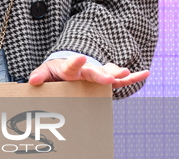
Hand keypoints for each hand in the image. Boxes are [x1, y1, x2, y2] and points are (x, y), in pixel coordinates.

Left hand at [29, 54, 149, 88]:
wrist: (66, 70)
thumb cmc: (55, 73)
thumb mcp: (44, 72)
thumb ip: (39, 75)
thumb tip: (33, 81)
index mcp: (69, 68)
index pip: (71, 65)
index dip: (75, 62)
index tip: (80, 58)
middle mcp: (85, 69)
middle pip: (94, 71)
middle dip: (101, 74)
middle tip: (108, 77)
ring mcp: (96, 74)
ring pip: (109, 74)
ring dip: (117, 75)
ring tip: (127, 74)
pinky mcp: (104, 81)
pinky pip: (119, 81)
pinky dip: (132, 78)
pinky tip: (145, 73)